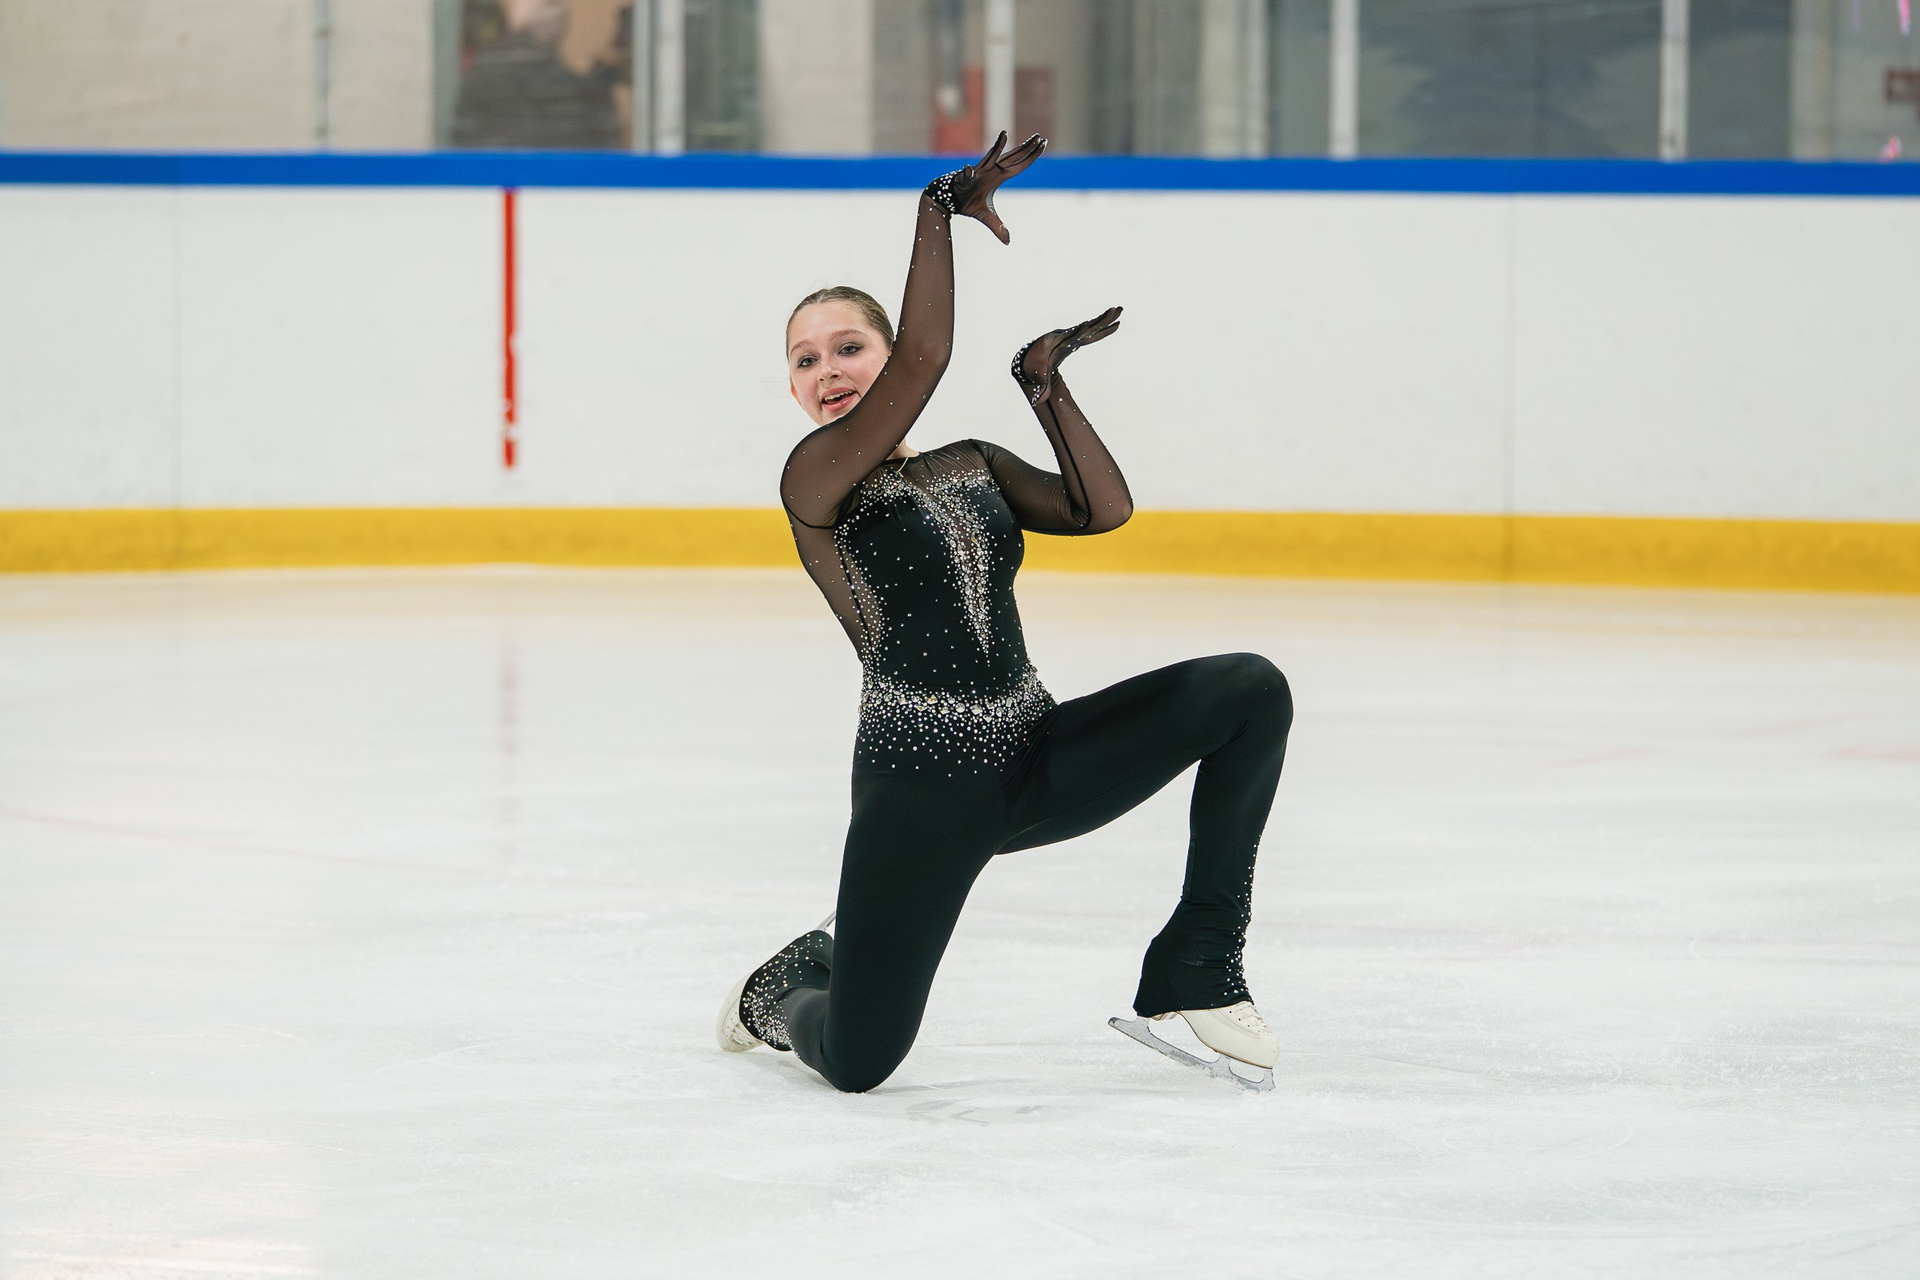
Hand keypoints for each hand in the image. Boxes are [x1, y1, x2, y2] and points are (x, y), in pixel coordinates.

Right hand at [926, 131, 1046, 243]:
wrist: (948, 200)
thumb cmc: (967, 203)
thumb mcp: (986, 217)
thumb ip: (997, 227)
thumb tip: (1008, 242)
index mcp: (998, 177)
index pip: (1019, 165)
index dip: (1031, 156)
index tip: (1043, 144)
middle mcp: (991, 171)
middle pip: (1011, 157)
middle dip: (1025, 147)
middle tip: (1039, 136)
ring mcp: (978, 172)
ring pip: (989, 157)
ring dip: (997, 147)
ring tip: (1004, 134)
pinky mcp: (963, 179)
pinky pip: (966, 175)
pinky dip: (967, 173)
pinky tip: (968, 170)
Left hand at [1012, 306, 1122, 403]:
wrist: (1031, 356)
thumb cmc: (1035, 366)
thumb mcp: (1038, 376)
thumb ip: (1041, 388)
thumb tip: (1037, 402)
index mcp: (1060, 343)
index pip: (1072, 336)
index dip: (1079, 331)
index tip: (1087, 324)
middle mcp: (1069, 336)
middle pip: (1087, 327)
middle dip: (1100, 320)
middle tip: (1115, 310)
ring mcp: (1074, 336)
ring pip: (1092, 326)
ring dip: (1106, 319)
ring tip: (1120, 310)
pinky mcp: (1078, 338)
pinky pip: (1093, 331)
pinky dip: (1104, 328)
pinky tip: (1115, 324)